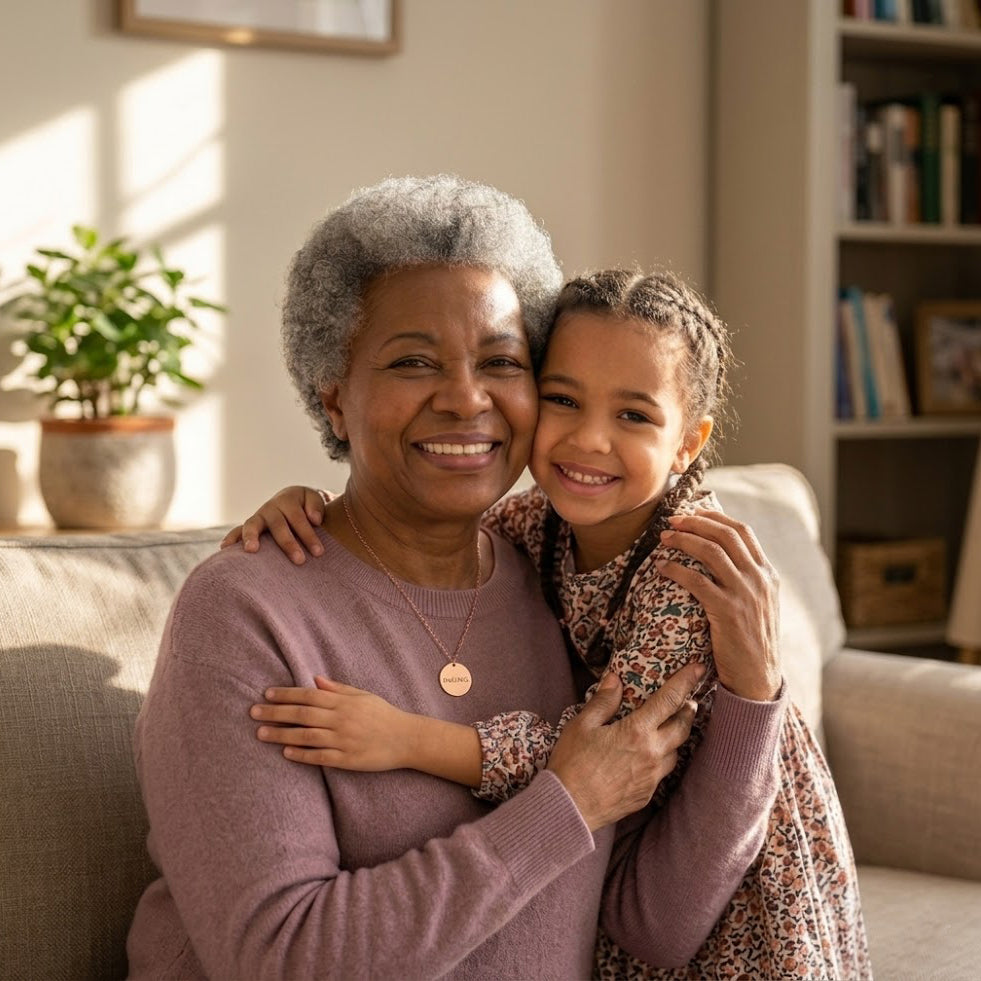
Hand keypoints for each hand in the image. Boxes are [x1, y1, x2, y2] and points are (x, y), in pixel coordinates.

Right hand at [220, 486, 326, 563]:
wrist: (291, 501)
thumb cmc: (306, 505)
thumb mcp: (313, 499)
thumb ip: (316, 507)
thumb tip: (314, 519)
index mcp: (287, 500)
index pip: (298, 518)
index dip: (308, 535)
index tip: (319, 552)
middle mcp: (270, 508)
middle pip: (278, 524)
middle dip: (288, 543)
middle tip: (300, 560)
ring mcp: (258, 518)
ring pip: (252, 525)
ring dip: (251, 537)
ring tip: (251, 550)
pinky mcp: (249, 528)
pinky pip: (237, 531)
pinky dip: (231, 539)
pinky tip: (225, 549)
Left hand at [251, 677, 412, 769]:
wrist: (406, 738)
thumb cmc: (383, 714)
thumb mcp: (362, 695)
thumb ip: (338, 689)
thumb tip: (314, 680)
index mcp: (344, 702)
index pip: (309, 695)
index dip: (286, 694)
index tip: (267, 694)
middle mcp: (341, 719)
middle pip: (302, 715)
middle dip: (276, 712)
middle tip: (253, 712)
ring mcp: (343, 740)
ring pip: (306, 736)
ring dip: (281, 734)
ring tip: (261, 733)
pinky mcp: (347, 760)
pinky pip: (320, 757)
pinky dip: (302, 754)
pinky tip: (285, 753)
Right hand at [547, 662, 702, 831]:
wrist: (569, 807)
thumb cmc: (572, 763)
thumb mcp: (582, 725)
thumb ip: (603, 701)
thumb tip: (614, 679)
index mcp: (637, 732)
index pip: (670, 700)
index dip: (686, 681)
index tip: (698, 668)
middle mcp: (652, 754)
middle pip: (683, 727)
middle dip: (688, 711)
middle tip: (688, 701)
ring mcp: (652, 777)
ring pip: (676, 752)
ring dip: (675, 737)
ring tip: (668, 728)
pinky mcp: (647, 795)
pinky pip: (662, 773)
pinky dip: (662, 759)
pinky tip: (649, 756)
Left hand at [656, 509, 780, 701]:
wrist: (758, 678)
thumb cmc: (750, 642)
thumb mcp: (758, 605)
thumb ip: (745, 579)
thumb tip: (719, 557)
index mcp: (768, 574)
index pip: (743, 532)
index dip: (715, 517)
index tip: (693, 512)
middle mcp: (760, 579)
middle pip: (726, 535)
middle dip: (696, 522)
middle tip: (672, 520)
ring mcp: (745, 594)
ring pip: (712, 552)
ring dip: (684, 540)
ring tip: (664, 538)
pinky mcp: (728, 611)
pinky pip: (698, 581)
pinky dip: (677, 569)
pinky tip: (662, 567)